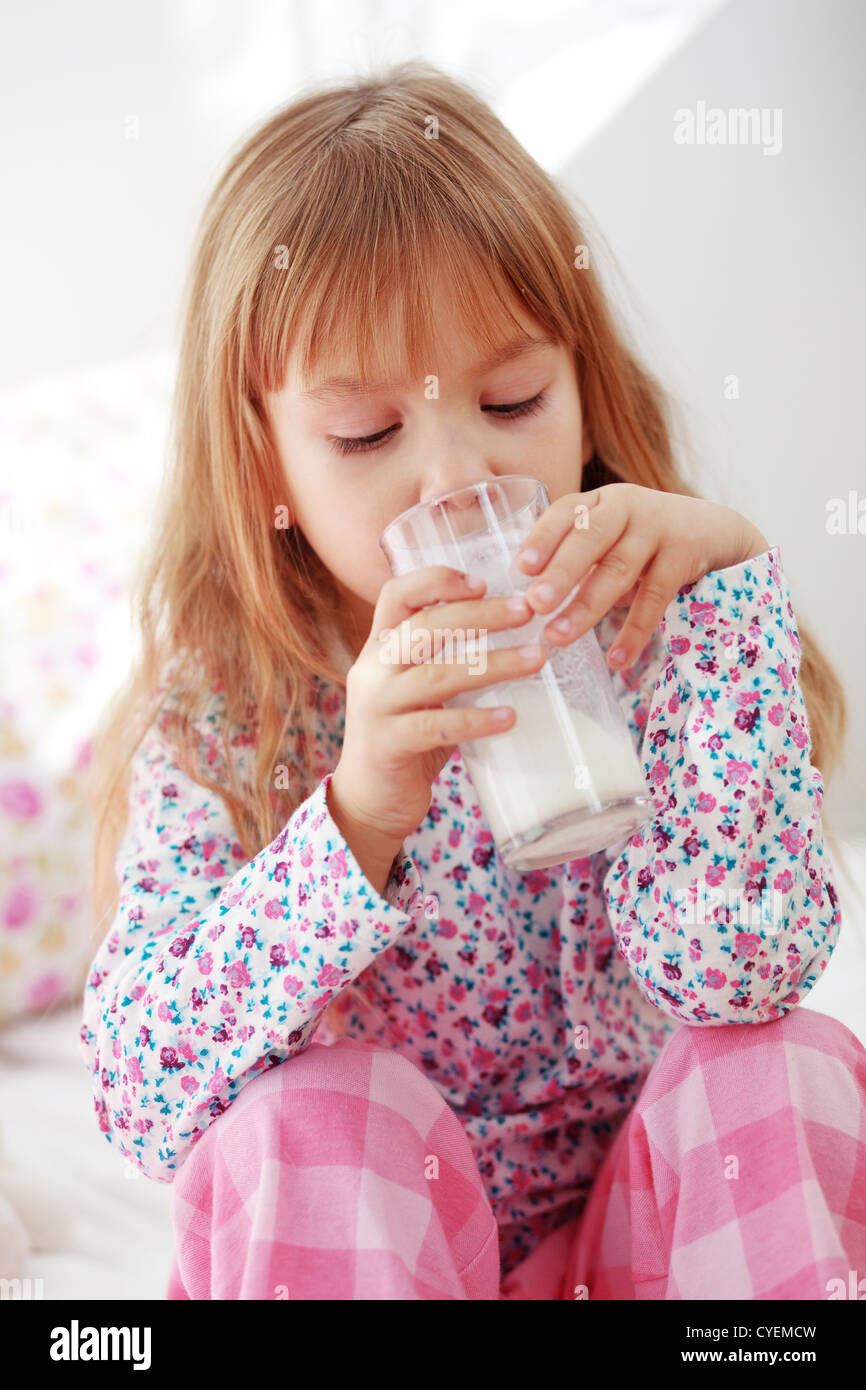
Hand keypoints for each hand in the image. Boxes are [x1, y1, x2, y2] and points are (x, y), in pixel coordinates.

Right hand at [331, 566, 546, 845]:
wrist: (369, 801)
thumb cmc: (407, 740)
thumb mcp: (418, 691)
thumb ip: (444, 661)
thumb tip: (514, 634)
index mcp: (379, 649)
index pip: (397, 594)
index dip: (437, 580)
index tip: (482, 582)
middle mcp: (373, 670)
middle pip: (425, 626)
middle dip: (481, 615)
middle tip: (527, 612)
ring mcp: (376, 707)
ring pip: (438, 674)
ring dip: (493, 664)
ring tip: (536, 660)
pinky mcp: (388, 744)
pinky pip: (437, 726)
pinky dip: (476, 720)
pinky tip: (509, 718)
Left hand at [514, 483, 769, 669]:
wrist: (717, 530)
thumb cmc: (645, 538)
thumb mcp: (611, 534)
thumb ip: (576, 553)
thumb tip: (526, 602)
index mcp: (600, 501)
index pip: (566, 511)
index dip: (542, 538)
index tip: (520, 568)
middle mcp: (627, 507)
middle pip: (590, 538)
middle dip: (561, 572)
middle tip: (535, 604)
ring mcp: (658, 528)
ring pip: (619, 569)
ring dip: (587, 606)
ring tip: (558, 637)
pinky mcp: (685, 555)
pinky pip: (655, 597)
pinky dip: (634, 631)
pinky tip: (616, 659)